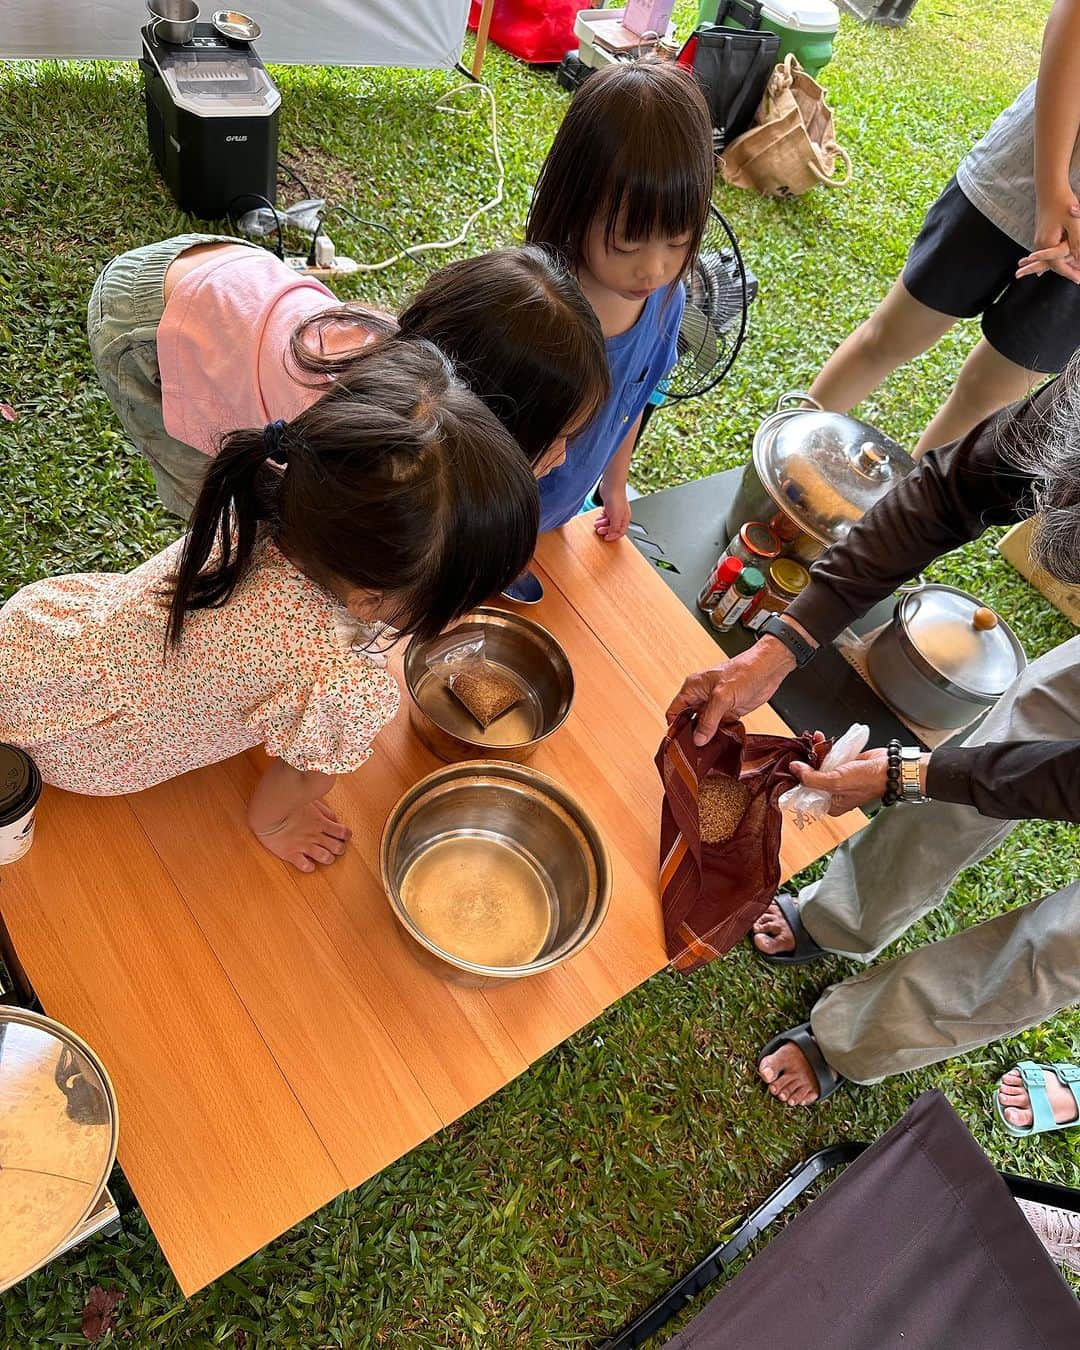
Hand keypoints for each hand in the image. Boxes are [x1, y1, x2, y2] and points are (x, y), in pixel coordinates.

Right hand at [252, 798, 350, 872]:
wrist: (268, 812)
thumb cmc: (288, 804)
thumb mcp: (310, 802)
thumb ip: (324, 811)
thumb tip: (334, 819)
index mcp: (321, 822)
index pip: (343, 833)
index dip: (346, 836)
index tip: (344, 836)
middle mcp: (315, 836)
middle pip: (338, 848)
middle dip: (340, 849)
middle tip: (336, 848)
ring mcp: (304, 845)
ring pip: (326, 858)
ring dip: (328, 858)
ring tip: (325, 856)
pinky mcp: (291, 853)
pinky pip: (305, 866)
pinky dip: (309, 867)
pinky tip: (309, 863)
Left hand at [594, 486, 631, 541]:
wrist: (611, 485)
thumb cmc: (616, 498)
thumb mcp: (615, 517)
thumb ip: (614, 527)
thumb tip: (612, 535)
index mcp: (625, 519)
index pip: (621, 532)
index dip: (613, 536)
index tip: (606, 538)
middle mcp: (621, 515)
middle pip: (613, 527)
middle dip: (605, 530)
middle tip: (599, 531)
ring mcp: (615, 510)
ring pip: (608, 521)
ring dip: (602, 524)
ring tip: (597, 524)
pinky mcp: (609, 506)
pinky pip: (605, 515)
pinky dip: (601, 518)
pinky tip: (598, 518)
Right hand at [666, 637, 796, 745]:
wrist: (768, 669)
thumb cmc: (745, 672)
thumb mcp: (722, 697)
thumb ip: (709, 720)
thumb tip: (698, 739)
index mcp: (693, 688)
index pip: (675, 711)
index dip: (674, 728)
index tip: (678, 744)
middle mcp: (702, 697)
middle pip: (688, 721)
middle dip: (690, 736)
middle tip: (692, 753)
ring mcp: (715, 705)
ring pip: (703, 727)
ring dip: (705, 738)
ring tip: (705, 753)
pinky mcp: (728, 712)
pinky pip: (718, 728)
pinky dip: (718, 737)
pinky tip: (719, 746)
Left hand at [789, 749, 889, 813]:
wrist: (890, 767)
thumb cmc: (868, 780)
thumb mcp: (836, 782)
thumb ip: (812, 778)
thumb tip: (794, 769)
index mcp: (829, 804)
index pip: (804, 793)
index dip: (796, 779)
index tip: (789, 766)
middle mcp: (832, 792)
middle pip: (810, 776)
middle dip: (804, 761)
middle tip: (800, 749)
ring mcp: (838, 777)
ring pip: (818, 763)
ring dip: (813, 750)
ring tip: (813, 739)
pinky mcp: (843, 763)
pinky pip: (828, 754)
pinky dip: (823, 746)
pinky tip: (820, 738)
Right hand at [1018, 191, 1079, 281]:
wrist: (1050, 188)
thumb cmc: (1063, 202)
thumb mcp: (1074, 223)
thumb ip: (1076, 242)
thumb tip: (1078, 259)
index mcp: (1047, 244)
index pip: (1059, 265)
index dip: (1070, 273)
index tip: (1079, 280)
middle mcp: (1040, 244)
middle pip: (1053, 264)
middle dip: (1066, 271)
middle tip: (1078, 278)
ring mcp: (1039, 239)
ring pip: (1050, 258)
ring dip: (1060, 265)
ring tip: (1070, 272)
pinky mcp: (1042, 234)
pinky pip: (1048, 252)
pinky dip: (1054, 258)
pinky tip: (1055, 263)